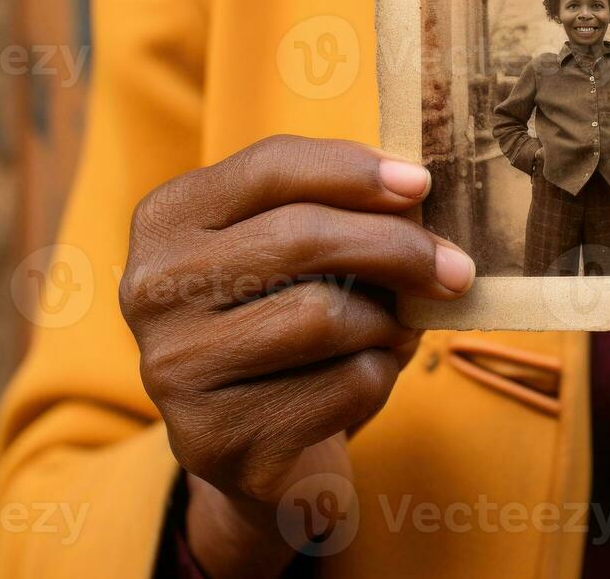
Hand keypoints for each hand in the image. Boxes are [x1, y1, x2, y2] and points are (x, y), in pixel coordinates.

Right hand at [120, 135, 474, 577]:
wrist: (260, 442)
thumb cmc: (290, 319)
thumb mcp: (301, 252)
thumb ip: (342, 209)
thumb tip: (419, 192)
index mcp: (168, 219)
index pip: (270, 167)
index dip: (354, 170)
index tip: (423, 183)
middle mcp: (152, 289)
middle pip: (300, 238)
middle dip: (397, 247)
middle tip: (456, 268)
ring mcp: (174, 368)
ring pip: (323, 315)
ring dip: (388, 321)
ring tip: (397, 329)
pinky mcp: (215, 438)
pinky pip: (342, 384)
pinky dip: (381, 376)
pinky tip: (366, 377)